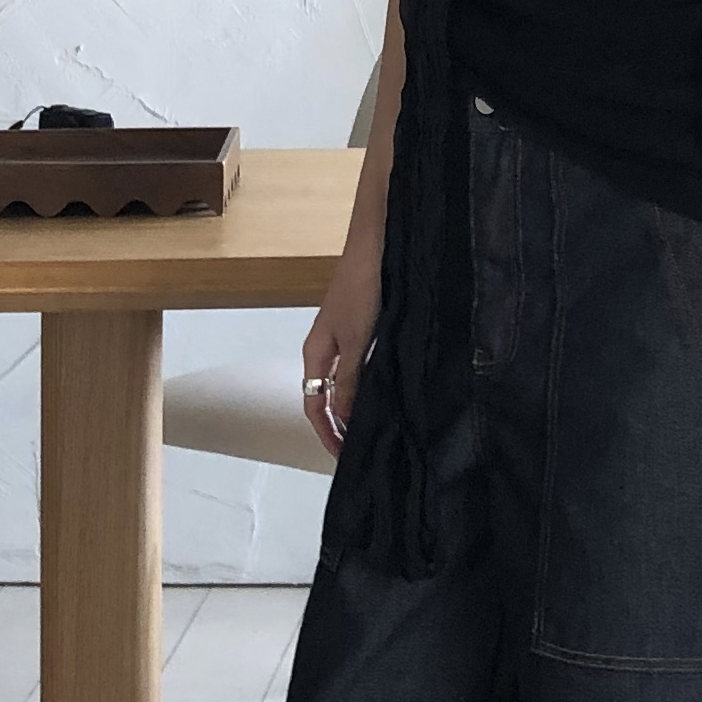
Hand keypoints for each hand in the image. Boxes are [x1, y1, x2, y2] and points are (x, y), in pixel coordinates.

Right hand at [303, 245, 381, 459]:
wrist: (376, 246)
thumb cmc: (362, 289)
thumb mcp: (356, 341)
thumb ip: (350, 380)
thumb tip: (345, 419)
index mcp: (316, 353)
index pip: (314, 405)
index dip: (327, 433)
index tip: (343, 456)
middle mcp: (326, 349)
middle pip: (327, 397)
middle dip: (340, 425)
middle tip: (361, 448)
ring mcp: (343, 338)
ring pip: (345, 384)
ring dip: (355, 407)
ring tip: (375, 427)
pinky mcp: (363, 328)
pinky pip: (360, 367)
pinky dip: (368, 386)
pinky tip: (386, 392)